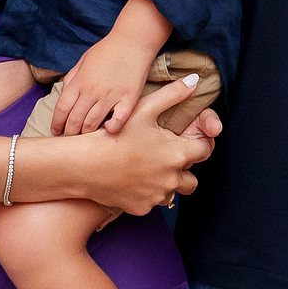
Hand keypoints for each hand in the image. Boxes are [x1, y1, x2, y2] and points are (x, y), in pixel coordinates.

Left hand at [55, 31, 157, 134]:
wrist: (133, 40)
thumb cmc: (107, 50)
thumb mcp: (83, 60)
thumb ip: (72, 79)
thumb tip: (64, 96)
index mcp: (80, 81)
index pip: (62, 109)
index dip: (57, 123)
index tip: (56, 130)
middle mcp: (92, 90)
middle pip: (75, 120)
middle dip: (69, 132)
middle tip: (69, 136)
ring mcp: (111, 95)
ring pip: (92, 124)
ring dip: (86, 134)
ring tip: (85, 137)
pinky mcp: (129, 98)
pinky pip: (118, 120)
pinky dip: (112, 128)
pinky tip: (108, 128)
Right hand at [83, 75, 212, 212]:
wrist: (83, 165)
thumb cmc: (113, 134)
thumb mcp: (144, 108)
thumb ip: (173, 94)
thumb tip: (196, 80)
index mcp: (176, 155)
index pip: (204, 150)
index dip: (198, 143)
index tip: (186, 139)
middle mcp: (171, 180)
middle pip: (192, 180)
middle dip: (183, 170)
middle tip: (164, 156)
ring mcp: (156, 197)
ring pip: (171, 192)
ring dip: (165, 182)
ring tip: (145, 165)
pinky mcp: (141, 208)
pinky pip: (152, 202)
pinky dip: (146, 192)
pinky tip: (131, 177)